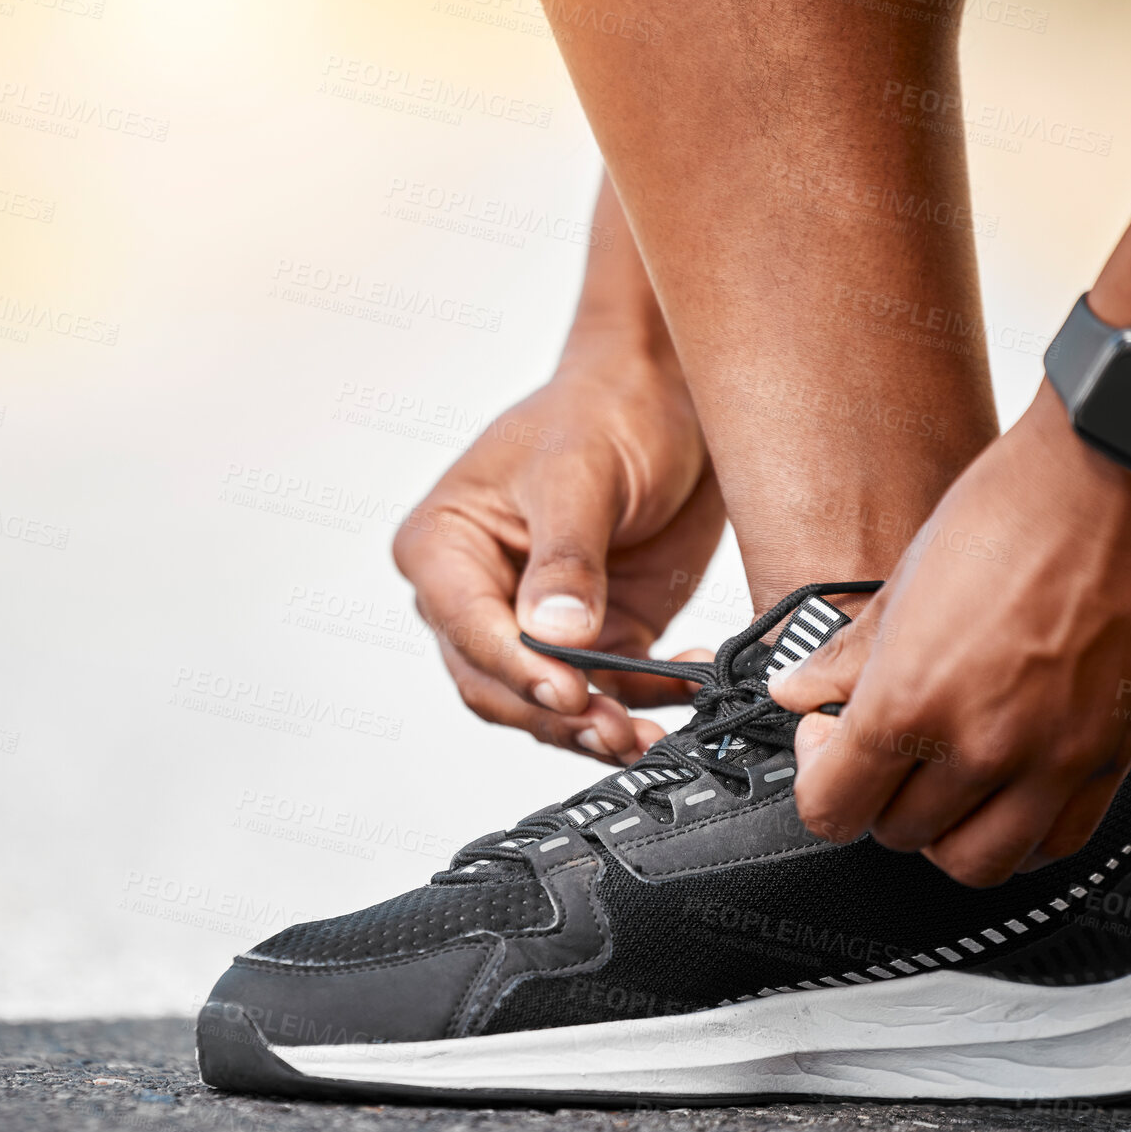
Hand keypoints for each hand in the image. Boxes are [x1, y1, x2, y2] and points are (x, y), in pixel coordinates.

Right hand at [394, 355, 723, 763]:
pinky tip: (686, 686)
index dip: (517, 669)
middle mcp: (479, 594)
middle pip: (499, 684)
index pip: (468, 628)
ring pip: (552, 702)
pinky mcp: (600, 635)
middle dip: (556, 714)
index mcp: (444, 546)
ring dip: (599, 724)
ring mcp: (538, 622)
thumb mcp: (580, 473)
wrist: (670, 397)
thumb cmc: (605, 409)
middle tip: (614, 730)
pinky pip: (613, 687)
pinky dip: (647, 698)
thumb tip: (554, 634)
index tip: (569, 692)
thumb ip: (566, 557)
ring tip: (648, 734)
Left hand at [769, 384, 1130, 886]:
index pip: (831, 807)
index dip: (817, 778)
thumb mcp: (911, 573)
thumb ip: (851, 652)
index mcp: (915, 695)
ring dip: (947, 829)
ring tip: (947, 774)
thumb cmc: (1023, 503)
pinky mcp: (1117, 755)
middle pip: (898, 835)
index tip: (829, 738)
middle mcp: (984, 743)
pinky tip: (1011, 784)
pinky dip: (1023, 832)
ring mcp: (1057, 758)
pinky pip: (1058, 842)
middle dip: (878, 796)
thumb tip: (801, 690)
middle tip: (886, 743)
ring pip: (976, 862)